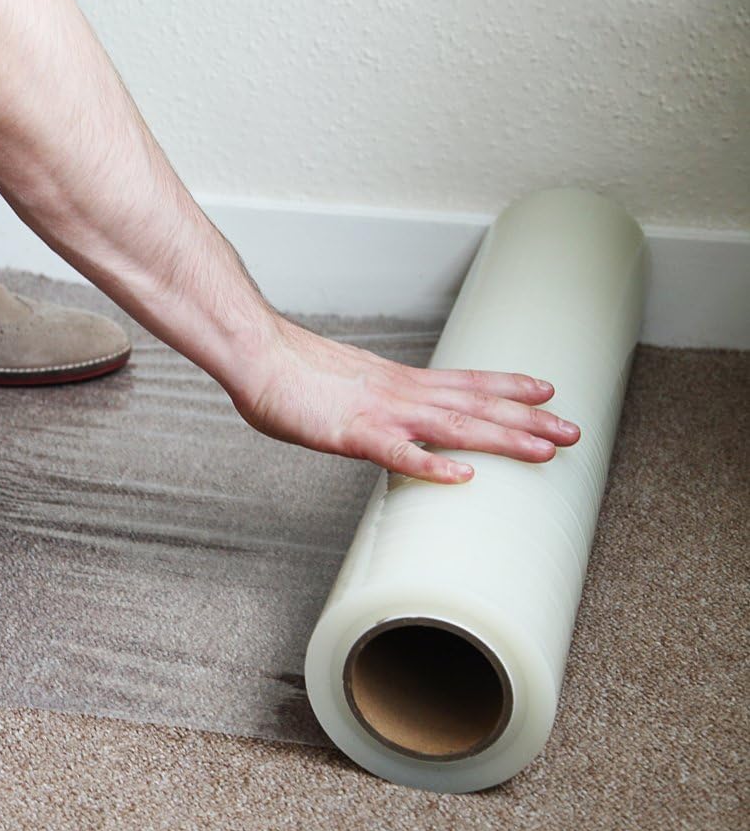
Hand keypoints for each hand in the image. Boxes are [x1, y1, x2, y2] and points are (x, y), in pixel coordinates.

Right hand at [229, 316, 580, 483]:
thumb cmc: (287, 371)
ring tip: (546, 450)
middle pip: (476, 405)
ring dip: (504, 438)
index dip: (508, 385)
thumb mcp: (341, 383)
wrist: (255, 354)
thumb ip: (368, 400)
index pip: (465, 381)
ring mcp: (380, 412)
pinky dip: (433, 465)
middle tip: (574, 432)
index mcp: (397, 380)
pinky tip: (463, 477)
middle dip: (529, 419)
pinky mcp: (351, 434)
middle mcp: (400, 392)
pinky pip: (398, 453)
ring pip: (454, 426)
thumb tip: (377, 414)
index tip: (547, 390)